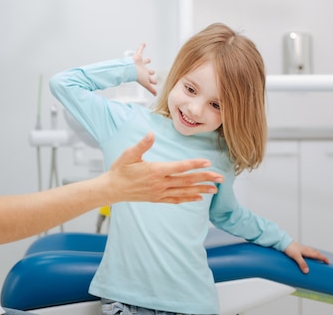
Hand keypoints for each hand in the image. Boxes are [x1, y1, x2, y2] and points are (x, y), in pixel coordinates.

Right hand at [105, 132, 223, 203]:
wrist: (112, 189)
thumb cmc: (120, 169)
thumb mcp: (129, 154)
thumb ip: (142, 145)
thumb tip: (151, 134)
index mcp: (155, 171)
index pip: (179, 167)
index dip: (194, 164)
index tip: (208, 162)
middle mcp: (159, 183)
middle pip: (186, 181)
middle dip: (205, 178)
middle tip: (220, 178)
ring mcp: (159, 193)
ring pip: (184, 192)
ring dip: (201, 190)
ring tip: (215, 189)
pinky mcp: (157, 199)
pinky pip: (176, 200)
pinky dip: (188, 199)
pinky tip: (198, 198)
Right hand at [133, 43, 157, 95]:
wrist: (130, 69)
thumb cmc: (137, 76)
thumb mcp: (146, 83)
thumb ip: (151, 89)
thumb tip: (156, 95)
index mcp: (144, 76)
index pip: (150, 79)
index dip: (153, 81)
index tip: (155, 82)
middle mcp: (142, 70)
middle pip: (147, 71)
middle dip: (150, 71)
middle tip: (153, 71)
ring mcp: (139, 63)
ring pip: (144, 62)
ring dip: (146, 60)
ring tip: (149, 59)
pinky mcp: (137, 57)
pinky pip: (140, 50)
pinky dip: (141, 47)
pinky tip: (144, 43)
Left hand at [284, 241, 329, 273]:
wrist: (282, 241)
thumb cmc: (289, 248)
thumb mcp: (296, 256)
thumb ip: (302, 264)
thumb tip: (307, 271)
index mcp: (307, 251)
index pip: (318, 255)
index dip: (323, 258)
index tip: (328, 262)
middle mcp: (305, 249)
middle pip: (316, 253)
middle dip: (321, 256)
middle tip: (325, 261)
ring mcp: (302, 249)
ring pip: (311, 251)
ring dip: (316, 255)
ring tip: (318, 259)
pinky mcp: (297, 249)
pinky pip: (306, 251)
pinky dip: (309, 254)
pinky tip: (307, 256)